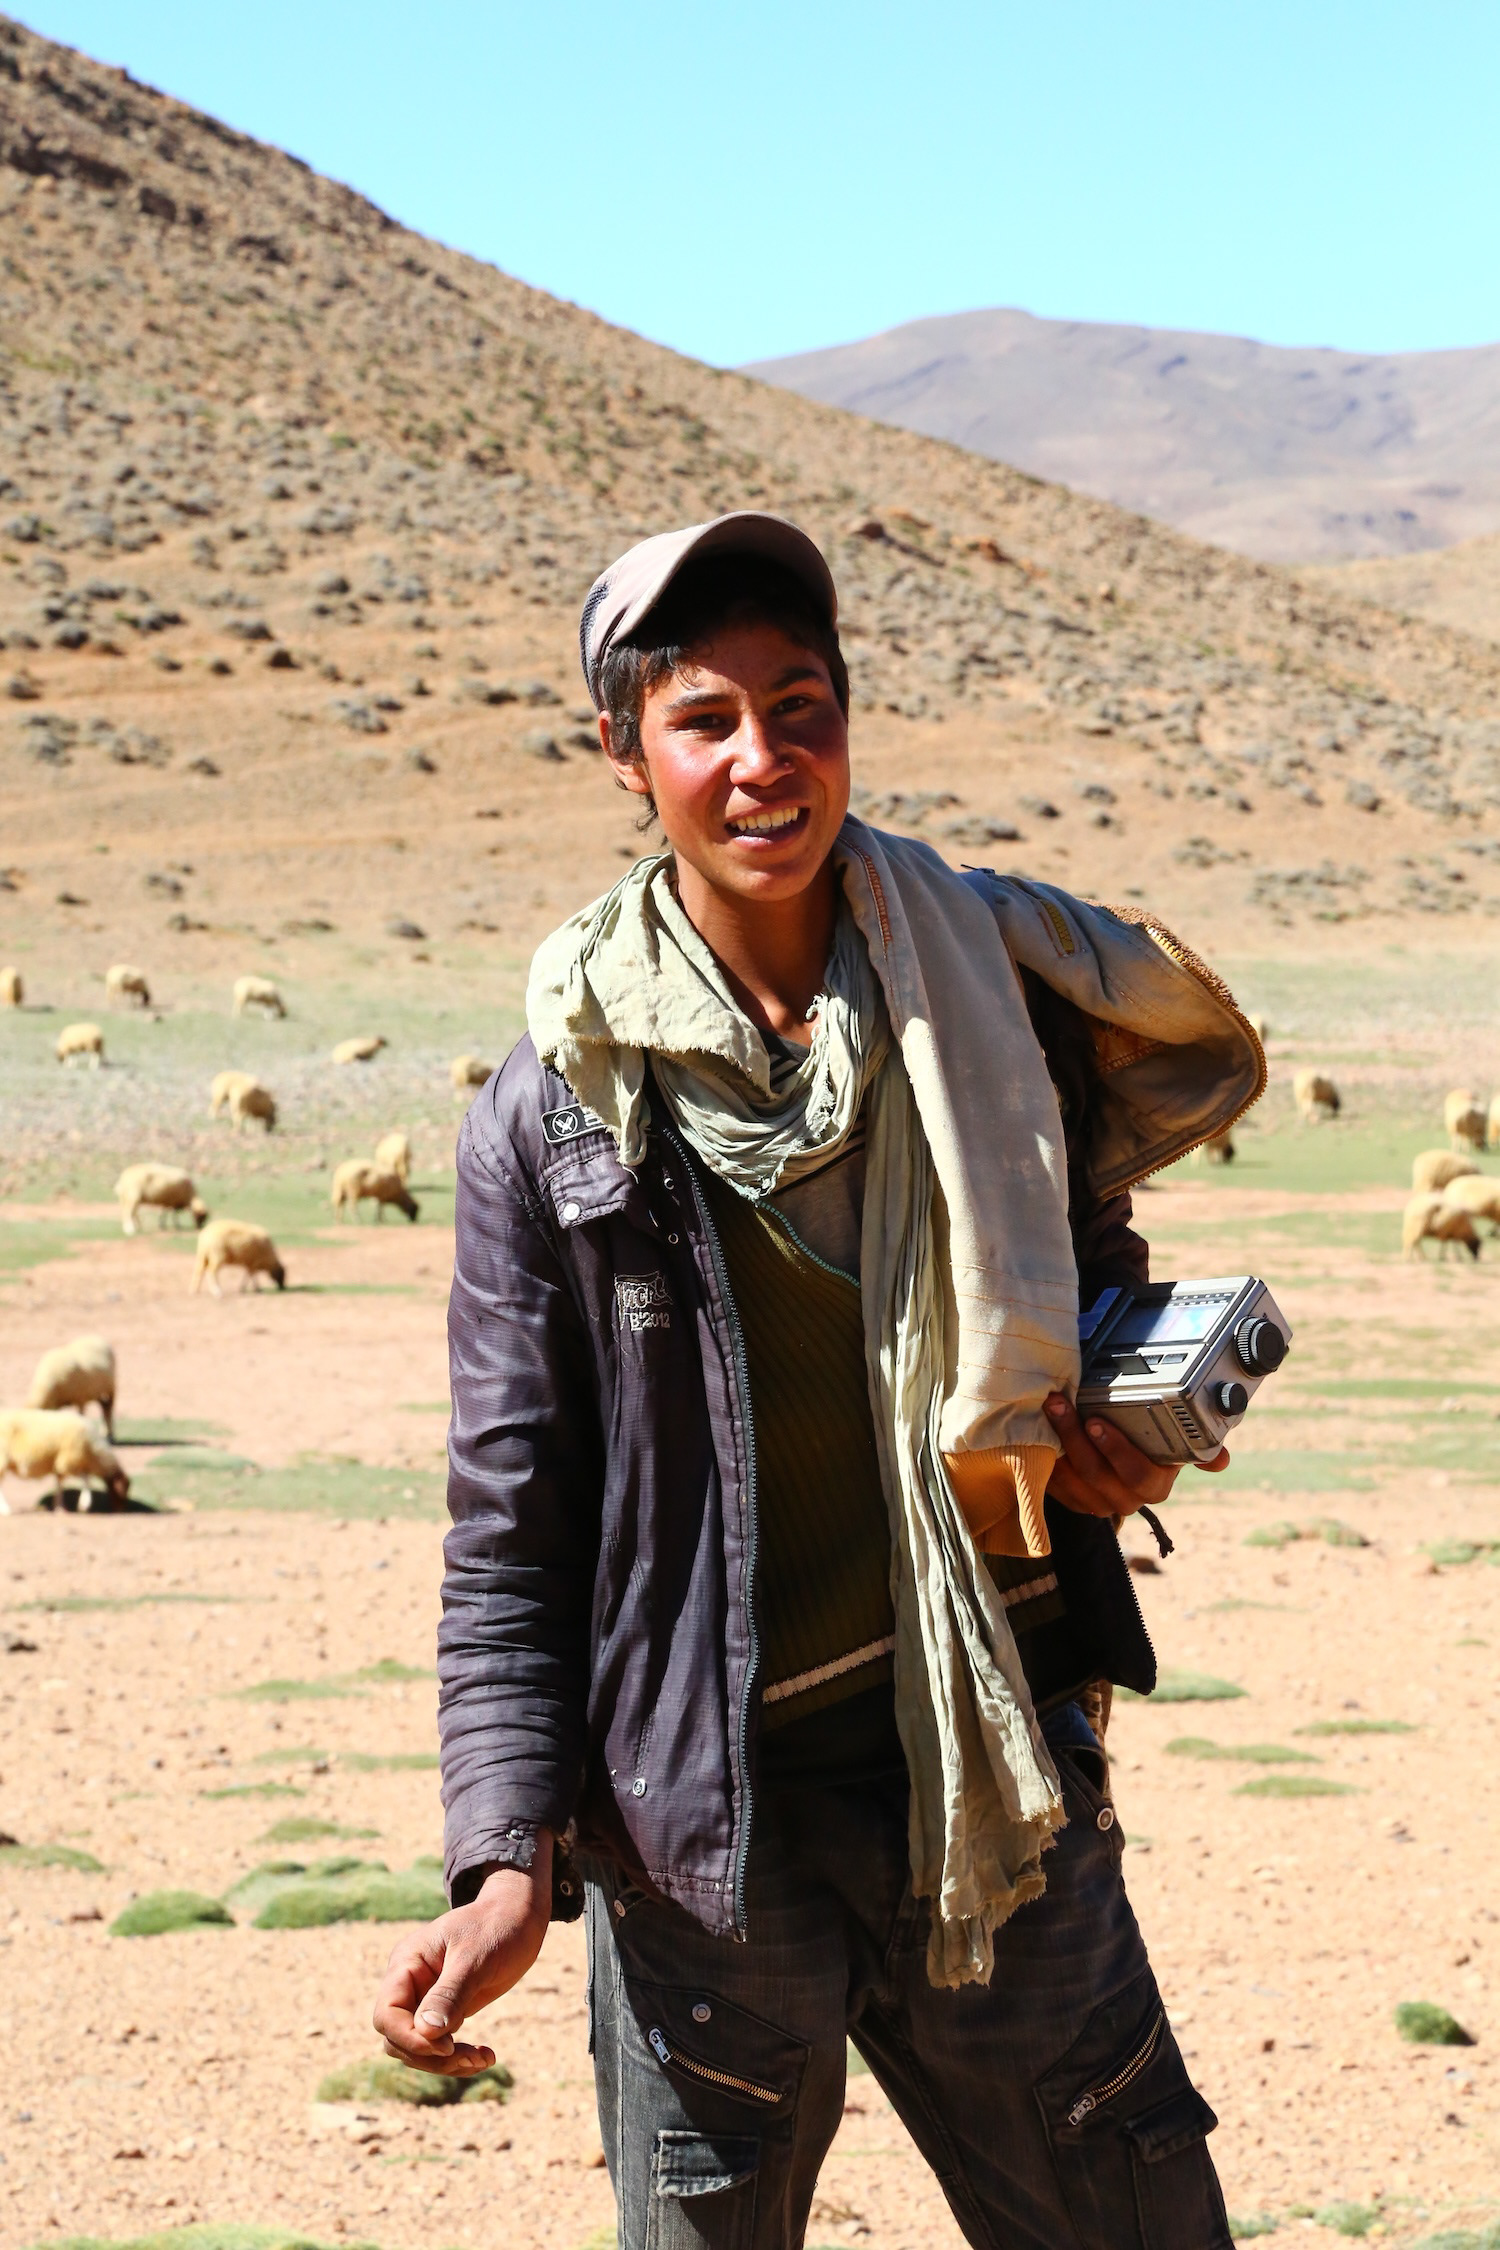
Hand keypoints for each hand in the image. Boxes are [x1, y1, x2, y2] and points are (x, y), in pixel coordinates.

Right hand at [372, 1832, 552, 2075]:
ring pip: (417, 2048)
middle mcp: (410, 1983)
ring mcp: (425, 1999)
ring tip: (483, 2059)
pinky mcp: (444, 2011)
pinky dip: (458, 2057)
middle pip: (398, 2038)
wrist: (519, 1917)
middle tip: (471, 2058)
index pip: (387, 2013)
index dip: (408, 2037)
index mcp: (407, 1963)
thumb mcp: (475, 1958)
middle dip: (430, 2056)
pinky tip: (486, 2056)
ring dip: (446, 2062)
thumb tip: (425, 2033)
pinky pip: (438, 2046)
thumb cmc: (496, 1927)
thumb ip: (449, 1994)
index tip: (446, 2047)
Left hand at [1044, 1391, 1228, 1518]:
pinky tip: (1036, 1431)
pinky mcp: (1071, 1501)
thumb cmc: (1150, 1446)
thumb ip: (1198, 1448)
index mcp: (1154, 1485)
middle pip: (1096, 1474)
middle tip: (1061, 1404)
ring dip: (1055, 1442)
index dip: (1116, 1450)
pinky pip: (1054, 1484)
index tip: (1096, 1421)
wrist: (1122, 1468)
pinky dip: (1044, 1458)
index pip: (1137, 1475)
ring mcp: (1095, 1503)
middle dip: (1075, 1437)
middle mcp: (1125, 1499)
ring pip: (1071, 1478)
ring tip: (1048, 1408)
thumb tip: (1223, 1460)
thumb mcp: (1175, 1444)